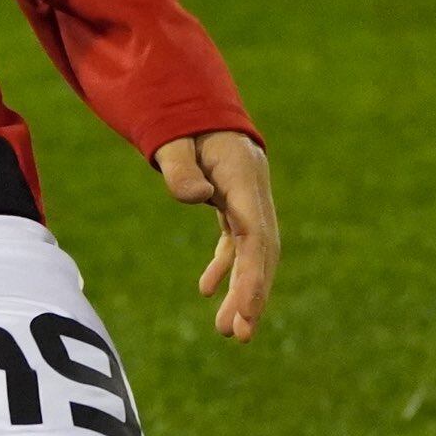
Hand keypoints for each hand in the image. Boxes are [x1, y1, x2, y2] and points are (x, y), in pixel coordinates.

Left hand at [156, 131, 278, 341]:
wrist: (192, 100)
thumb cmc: (180, 120)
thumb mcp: (174, 140)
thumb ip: (180, 168)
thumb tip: (198, 199)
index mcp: (242, 176)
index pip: (254, 235)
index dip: (253, 275)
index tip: (246, 310)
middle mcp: (252, 190)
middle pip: (261, 251)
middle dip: (253, 294)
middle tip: (239, 335)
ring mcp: (247, 198)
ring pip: (253, 252)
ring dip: (243, 290)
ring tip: (230, 331)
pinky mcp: (235, 203)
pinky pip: (237, 242)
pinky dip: (226, 267)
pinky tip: (207, 292)